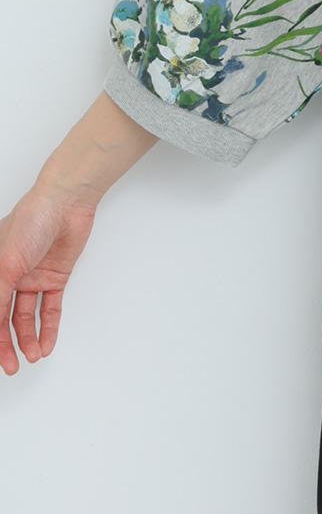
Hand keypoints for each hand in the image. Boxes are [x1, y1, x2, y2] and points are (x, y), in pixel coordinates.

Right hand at [0, 184, 98, 376]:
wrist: (66, 204)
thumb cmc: (29, 223)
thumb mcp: (5, 265)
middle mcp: (10, 277)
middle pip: (5, 319)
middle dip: (7, 345)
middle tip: (12, 367)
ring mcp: (33, 277)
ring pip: (26, 317)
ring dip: (29, 339)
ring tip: (32, 358)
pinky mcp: (55, 276)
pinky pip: (50, 307)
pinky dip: (49, 327)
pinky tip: (47, 344)